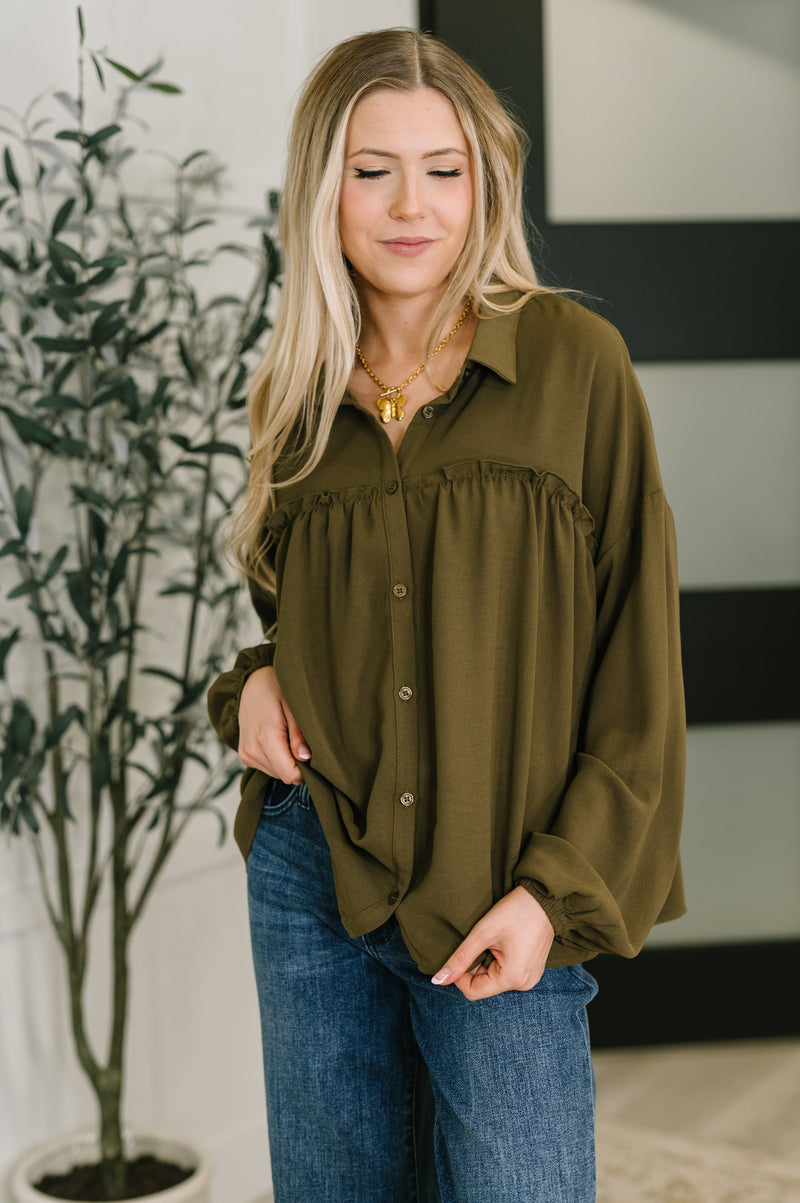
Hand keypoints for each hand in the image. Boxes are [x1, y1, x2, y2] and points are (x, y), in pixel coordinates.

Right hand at [237, 665, 309, 783]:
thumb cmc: (276, 689)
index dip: (305, 770)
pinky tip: (278, 739)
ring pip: (276, 773)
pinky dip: (277, 759)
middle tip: (300, 740)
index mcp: (266, 737)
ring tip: (287, 736)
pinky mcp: (244, 756)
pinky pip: (267, 768)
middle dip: (296, 764)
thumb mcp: (293, 706)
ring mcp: (246, 754)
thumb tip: (305, 758)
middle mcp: (252, 750)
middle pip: (284, 775)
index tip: (312, 755)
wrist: (251, 682)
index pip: (289, 774)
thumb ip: (299, 734)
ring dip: (286, 761)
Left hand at [431, 886, 554, 999]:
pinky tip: (504, 942)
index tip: (462, 952)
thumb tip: (438, 980)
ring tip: (495, 940)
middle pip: (484, 985)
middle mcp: (524, 984)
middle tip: (482, 941)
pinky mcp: (532, 969)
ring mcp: (530, 978)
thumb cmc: (515, 912)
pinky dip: (499, 960)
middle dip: (476, 965)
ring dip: (487, 961)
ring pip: (494, 978)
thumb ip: (460, 959)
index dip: (460, 975)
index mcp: (512, 979)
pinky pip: (507, 972)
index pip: (473, 992)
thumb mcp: (483, 933)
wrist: (544, 898)